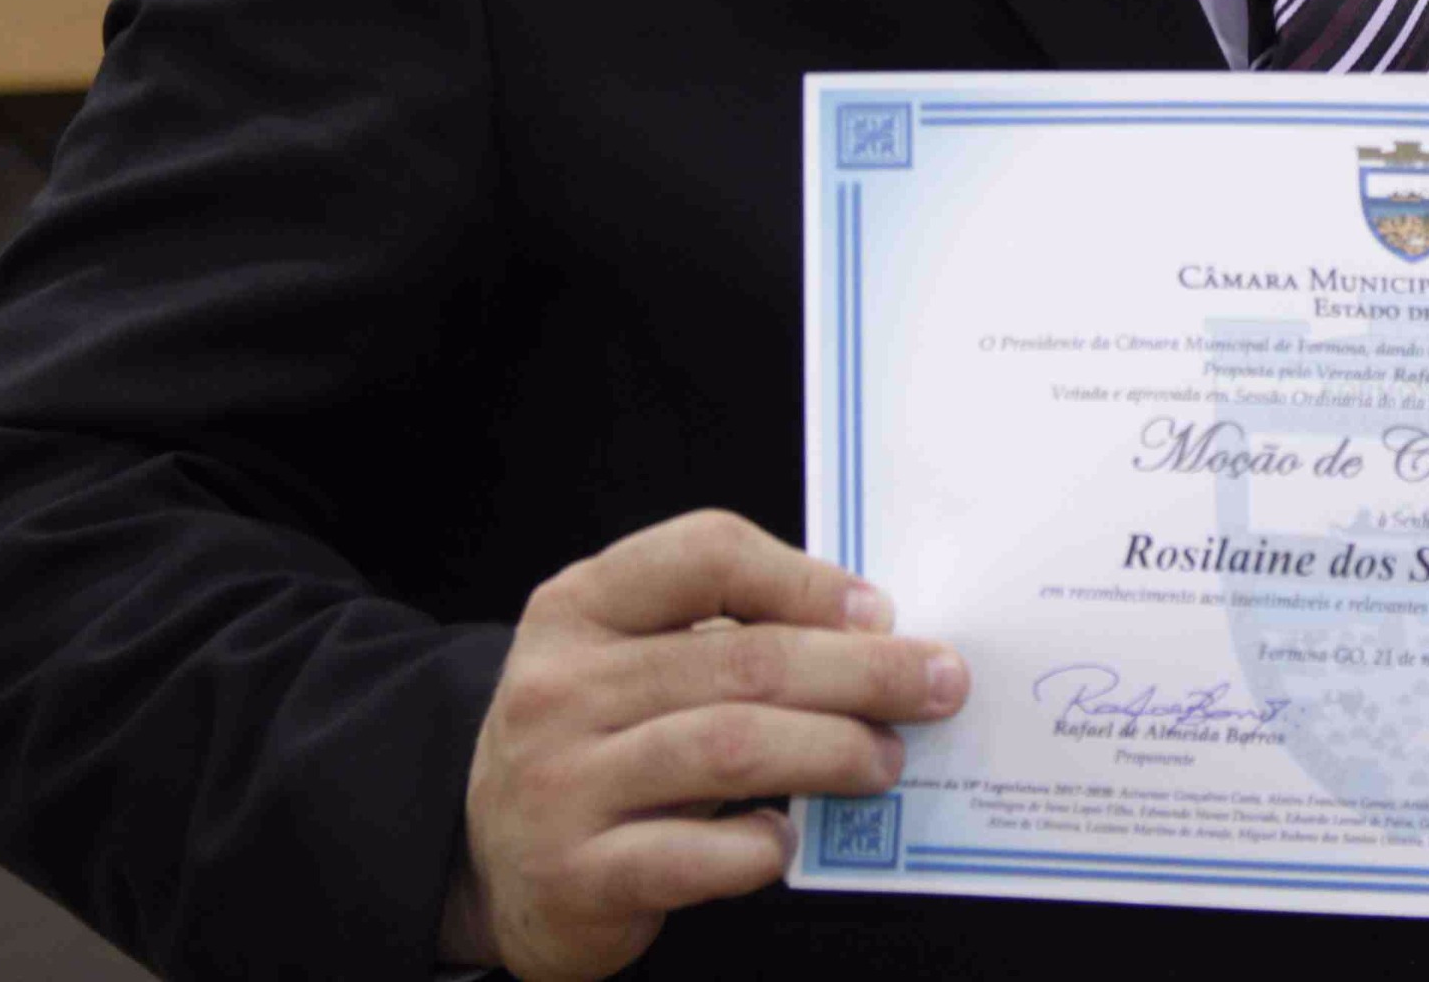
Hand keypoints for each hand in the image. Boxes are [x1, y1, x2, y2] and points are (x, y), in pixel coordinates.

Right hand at [444, 509, 967, 979]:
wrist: (491, 859)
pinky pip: (694, 857)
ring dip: (831, 751)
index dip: (805, 577)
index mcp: (579, 607)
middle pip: (743, 659)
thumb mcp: (631, 661)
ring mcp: (562, 783)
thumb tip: (875, 634)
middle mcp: (560, 687)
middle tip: (936, 685)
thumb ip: (725, 637)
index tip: (879, 610)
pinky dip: (759, 846)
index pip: (704, 553)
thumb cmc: (599, 741)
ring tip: (885, 760)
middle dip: (861, 671)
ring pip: (730, 748)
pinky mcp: (579, 875)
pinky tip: (789, 840)